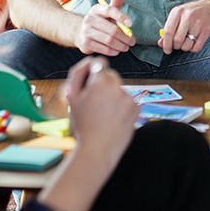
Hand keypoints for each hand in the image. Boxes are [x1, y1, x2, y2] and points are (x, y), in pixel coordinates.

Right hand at [64, 57, 136, 173]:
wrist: (97, 151)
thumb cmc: (82, 125)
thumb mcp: (72, 98)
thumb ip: (78, 74)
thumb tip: (90, 60)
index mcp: (100, 81)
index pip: (100, 63)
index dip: (92, 75)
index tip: (90, 87)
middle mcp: (117, 86)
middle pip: (111, 76)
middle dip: (103, 85)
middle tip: (94, 105)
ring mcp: (129, 98)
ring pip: (119, 90)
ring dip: (113, 97)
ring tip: (103, 116)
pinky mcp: (137, 108)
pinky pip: (128, 101)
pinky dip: (122, 108)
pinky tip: (113, 120)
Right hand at [75, 0, 134, 55]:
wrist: (80, 33)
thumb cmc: (99, 22)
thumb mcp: (107, 12)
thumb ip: (115, 2)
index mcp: (97, 9)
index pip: (110, 10)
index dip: (121, 16)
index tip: (130, 24)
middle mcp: (90, 19)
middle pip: (112, 30)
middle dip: (125, 37)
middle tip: (132, 42)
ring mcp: (86, 31)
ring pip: (109, 40)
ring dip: (120, 45)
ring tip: (126, 47)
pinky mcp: (85, 43)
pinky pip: (103, 49)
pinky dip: (113, 51)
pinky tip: (117, 51)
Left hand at [158, 0, 209, 53]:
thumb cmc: (191, 13)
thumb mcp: (177, 16)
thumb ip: (168, 29)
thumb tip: (160, 43)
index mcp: (177, 12)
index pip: (168, 31)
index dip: (166, 44)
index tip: (167, 50)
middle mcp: (188, 16)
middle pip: (177, 40)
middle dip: (175, 46)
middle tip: (177, 45)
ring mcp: (198, 23)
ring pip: (187, 45)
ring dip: (184, 48)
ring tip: (186, 43)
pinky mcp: (206, 30)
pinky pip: (197, 47)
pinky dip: (193, 49)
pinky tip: (193, 43)